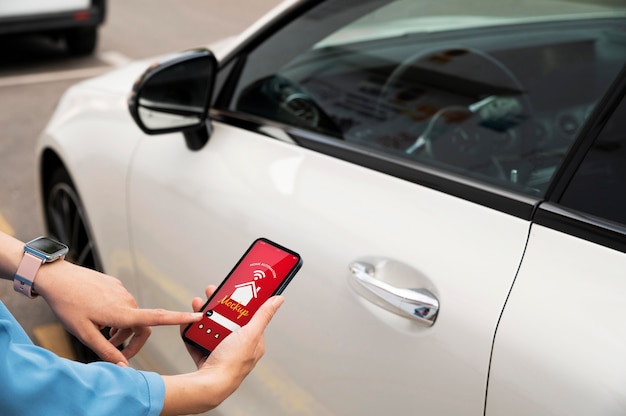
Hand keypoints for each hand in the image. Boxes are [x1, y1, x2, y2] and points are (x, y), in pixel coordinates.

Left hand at [34, 260, 201, 364]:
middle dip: (132, 340)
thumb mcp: (84, 334)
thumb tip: (124, 366)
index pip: (158, 318)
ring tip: (101, 333)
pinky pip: (122, 304)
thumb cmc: (68, 305)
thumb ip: (106, 351)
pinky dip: (116, 315)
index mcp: (122, 313)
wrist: (57, 278)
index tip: (197, 316)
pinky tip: (97, 315)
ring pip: (131, 315)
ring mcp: (121, 291)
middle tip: (114, 350)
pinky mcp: (115, 285)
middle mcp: (127, 300)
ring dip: (121, 328)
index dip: (180, 318)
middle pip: (141, 325)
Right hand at [161, 285, 283, 414]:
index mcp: (252, 341)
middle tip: (210, 293)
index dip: (240, 301)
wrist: (209, 385)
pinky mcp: (206, 356)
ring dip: (202, 315)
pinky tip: (188, 323)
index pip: (248, 316)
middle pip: (227, 319)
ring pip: (211, 327)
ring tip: (197, 305)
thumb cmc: (232, 363)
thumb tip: (278, 299)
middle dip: (217, 305)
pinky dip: (192, 330)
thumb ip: (263, 315)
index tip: (232, 290)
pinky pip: (197, 339)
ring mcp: (221, 351)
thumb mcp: (250, 333)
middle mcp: (237, 346)